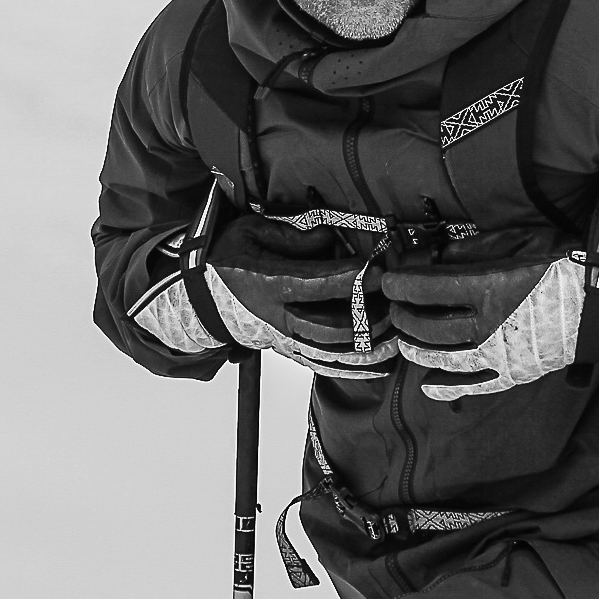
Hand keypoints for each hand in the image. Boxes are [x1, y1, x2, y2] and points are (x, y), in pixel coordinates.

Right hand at [129, 213, 396, 379]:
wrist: (202, 301)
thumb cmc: (228, 258)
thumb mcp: (251, 231)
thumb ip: (292, 235)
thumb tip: (331, 238)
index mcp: (267, 283)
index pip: (316, 284)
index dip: (351, 278)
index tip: (379, 268)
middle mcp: (277, 317)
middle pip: (331, 326)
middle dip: (368, 316)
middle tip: (395, 300)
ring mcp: (284, 339)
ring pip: (332, 352)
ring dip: (368, 346)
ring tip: (397, 334)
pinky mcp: (290, 351)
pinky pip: (326, 366)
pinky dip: (356, 367)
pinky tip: (382, 361)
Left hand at [382, 229, 598, 399]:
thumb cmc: (568, 264)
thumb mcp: (520, 240)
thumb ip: (474, 249)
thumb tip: (436, 256)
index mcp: (491, 288)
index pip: (428, 290)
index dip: (401, 285)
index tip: (389, 281)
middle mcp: (491, 326)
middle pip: (429, 326)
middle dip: (404, 315)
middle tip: (396, 305)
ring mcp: (502, 356)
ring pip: (443, 359)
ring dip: (416, 348)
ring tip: (405, 337)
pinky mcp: (516, 374)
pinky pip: (474, 387)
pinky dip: (446, 387)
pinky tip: (428, 383)